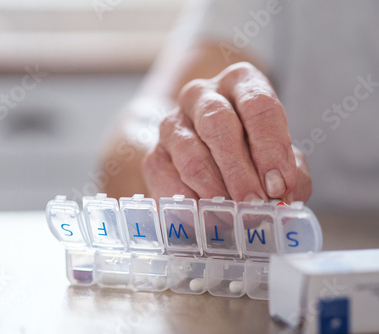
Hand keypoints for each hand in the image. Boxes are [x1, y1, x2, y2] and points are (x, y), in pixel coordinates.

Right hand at [142, 62, 311, 202]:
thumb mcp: (278, 157)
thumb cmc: (251, 154)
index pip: (258, 105)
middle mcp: (201, 95)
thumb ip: (290, 174)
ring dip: (215, 191)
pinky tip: (207, 216)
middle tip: (255, 204)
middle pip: (218, 124)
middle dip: (239, 170)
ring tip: (233, 216)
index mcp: (240, 83)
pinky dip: (191, 204)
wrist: (206, 158)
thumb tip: (283, 199)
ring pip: (191, 155)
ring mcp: (172, 124)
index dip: (271, 148)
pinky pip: (169, 181)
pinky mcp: (154, 156)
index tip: (279, 186)